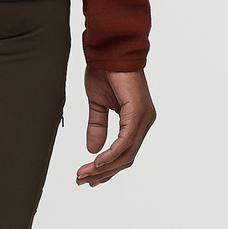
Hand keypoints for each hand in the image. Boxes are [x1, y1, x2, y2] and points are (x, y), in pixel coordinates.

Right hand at [76, 67, 154, 187]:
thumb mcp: (98, 103)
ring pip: (126, 153)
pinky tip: (98, 162)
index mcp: (137, 119)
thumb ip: (97, 126)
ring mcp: (143, 118)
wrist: (108, 47)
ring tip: (85, 174)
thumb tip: (92, 150)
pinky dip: (111, 154)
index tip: (89, 177)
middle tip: (82, 180)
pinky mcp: (138, 112)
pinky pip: (125, 141)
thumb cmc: (105, 69)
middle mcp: (144, 121)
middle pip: (126, 158)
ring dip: (104, 167)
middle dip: (104, 173)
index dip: (107, 167)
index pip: (125, 152)